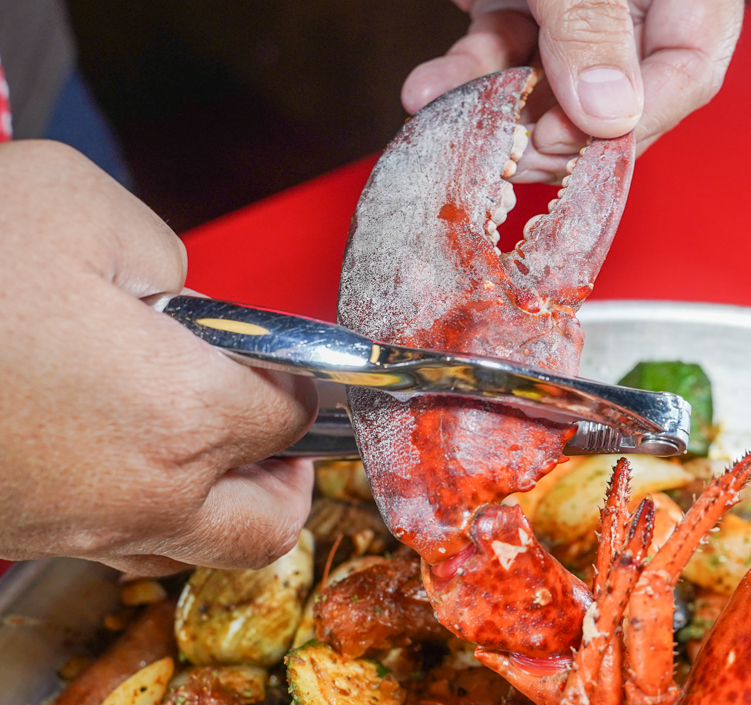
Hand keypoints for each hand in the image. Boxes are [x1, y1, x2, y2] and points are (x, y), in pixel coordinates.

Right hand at [0, 140, 316, 574]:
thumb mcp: (78, 205)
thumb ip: (164, 254)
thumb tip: (178, 297)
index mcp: (180, 412)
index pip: (288, 414)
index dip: (298, 381)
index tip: (285, 363)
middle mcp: (139, 491)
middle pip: (264, 523)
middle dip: (286, 477)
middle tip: (277, 434)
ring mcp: (74, 526)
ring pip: (191, 549)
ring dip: (222, 503)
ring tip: (211, 448)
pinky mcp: (20, 531)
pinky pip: (119, 545)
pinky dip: (150, 513)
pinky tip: (127, 454)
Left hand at [403, 0, 742, 181]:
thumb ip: (593, 26)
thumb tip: (611, 115)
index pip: (690, 65)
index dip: (641, 118)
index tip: (582, 143)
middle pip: (617, 90)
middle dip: (561, 129)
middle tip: (519, 154)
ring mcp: (575, 2)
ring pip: (549, 82)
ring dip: (496, 109)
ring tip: (454, 120)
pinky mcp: (521, 0)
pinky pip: (501, 54)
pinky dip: (463, 74)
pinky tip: (429, 89)